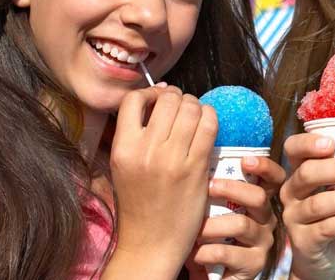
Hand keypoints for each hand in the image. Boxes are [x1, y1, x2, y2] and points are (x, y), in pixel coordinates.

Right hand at [107, 86, 217, 277]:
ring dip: (195, 105)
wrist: (151, 242)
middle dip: (178, 97)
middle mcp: (146, 150)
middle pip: (167, 99)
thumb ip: (136, 135)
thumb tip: (157, 96)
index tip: (159, 98)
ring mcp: (173, 158)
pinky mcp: (197, 167)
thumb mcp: (124, 166)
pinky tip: (208, 123)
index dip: (150, 92)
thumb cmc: (139, 203)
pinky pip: (209, 125)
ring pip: (190, 107)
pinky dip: (211, 117)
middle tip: (182, 106)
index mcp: (123, 149)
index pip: (133, 100)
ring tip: (195, 115)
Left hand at [186, 156, 285, 278]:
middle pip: (259, 197)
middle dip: (232, 189)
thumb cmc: (209, 235)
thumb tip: (199, 156)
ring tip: (194, 231)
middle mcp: (266, 219)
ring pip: (242, 224)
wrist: (211, 276)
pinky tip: (194, 254)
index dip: (265, 167)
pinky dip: (206, 252)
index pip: (274, 178)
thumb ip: (215, 187)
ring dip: (211, 226)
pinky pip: (229, 253)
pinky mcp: (254, 265)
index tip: (245, 160)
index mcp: (259, 201)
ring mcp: (262, 242)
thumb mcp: (213, 209)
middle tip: (209, 188)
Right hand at [279, 133, 334, 279]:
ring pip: (317, 204)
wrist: (321, 257)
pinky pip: (324, 229)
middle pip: (306, 174)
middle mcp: (291, 191)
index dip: (308, 143)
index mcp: (300, 171)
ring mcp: (294, 217)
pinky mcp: (303, 241)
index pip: (293, 148)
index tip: (332, 143)